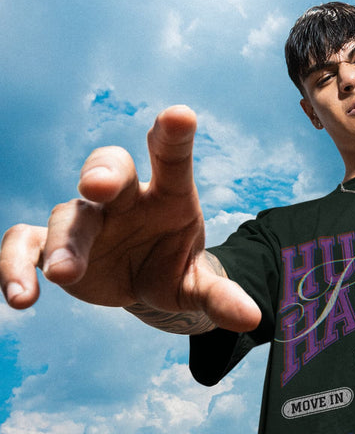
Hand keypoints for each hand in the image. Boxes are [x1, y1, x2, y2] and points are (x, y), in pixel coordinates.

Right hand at [0, 106, 260, 331]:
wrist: (142, 283)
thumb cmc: (173, 267)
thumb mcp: (198, 287)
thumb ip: (219, 296)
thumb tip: (252, 317)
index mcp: (168, 196)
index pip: (171, 157)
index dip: (172, 135)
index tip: (180, 116)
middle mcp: (124, 198)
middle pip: (109, 168)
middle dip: (101, 172)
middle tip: (96, 186)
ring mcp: (86, 217)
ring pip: (67, 216)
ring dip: (63, 244)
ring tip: (63, 275)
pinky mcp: (52, 245)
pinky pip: (25, 244)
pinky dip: (15, 265)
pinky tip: (21, 298)